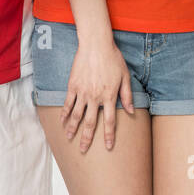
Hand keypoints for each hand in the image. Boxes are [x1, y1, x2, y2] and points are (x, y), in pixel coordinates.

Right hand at [61, 36, 134, 152]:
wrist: (96, 45)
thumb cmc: (113, 59)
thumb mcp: (125, 76)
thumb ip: (127, 95)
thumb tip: (131, 111)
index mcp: (110, 96)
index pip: (110, 121)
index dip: (109, 135)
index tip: (109, 147)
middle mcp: (95, 97)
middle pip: (91, 122)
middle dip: (87, 138)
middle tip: (83, 149)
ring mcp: (83, 92)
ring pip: (76, 115)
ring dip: (73, 129)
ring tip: (70, 138)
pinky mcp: (73, 86)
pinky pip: (67, 103)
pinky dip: (64, 114)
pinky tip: (62, 121)